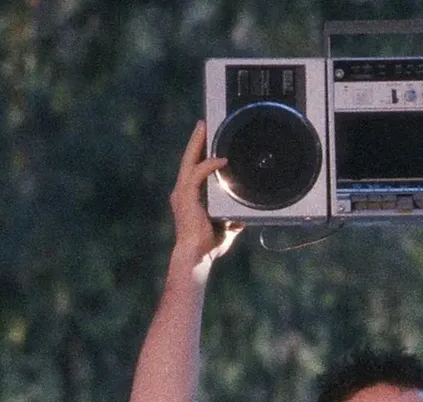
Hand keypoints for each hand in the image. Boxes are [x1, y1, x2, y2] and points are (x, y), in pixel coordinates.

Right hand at [169, 120, 242, 276]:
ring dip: (197, 143)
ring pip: (189, 160)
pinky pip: (198, 174)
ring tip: (205, 128)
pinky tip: (222, 160)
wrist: (195, 255)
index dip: (199, 154)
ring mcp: (182, 192)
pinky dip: (210, 165)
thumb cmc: (207, 246)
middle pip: (188, 159)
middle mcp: (181, 192)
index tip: (206, 141)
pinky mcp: (186, 195)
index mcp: (188, 198)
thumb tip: (240, 221)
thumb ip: (231, 222)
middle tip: (202, 124)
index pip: (193, 170)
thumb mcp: (224, 229)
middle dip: (195, 141)